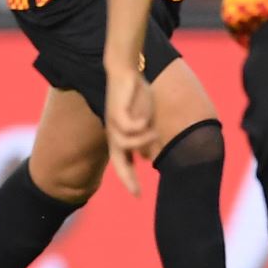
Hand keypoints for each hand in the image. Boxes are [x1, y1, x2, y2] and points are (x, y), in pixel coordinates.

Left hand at [104, 66, 157, 195]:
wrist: (126, 72)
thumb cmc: (136, 96)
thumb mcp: (145, 120)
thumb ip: (146, 136)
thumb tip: (149, 156)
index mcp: (119, 136)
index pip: (123, 162)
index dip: (129, 179)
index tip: (137, 195)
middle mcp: (113, 133)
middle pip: (118, 161)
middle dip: (126, 178)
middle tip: (136, 193)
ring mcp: (113, 124)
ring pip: (127, 144)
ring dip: (144, 140)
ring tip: (154, 130)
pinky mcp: (116, 112)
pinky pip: (130, 128)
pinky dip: (141, 126)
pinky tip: (146, 118)